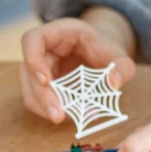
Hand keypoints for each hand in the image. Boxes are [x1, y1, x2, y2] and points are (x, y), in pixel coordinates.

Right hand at [20, 16, 135, 122]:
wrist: (102, 54)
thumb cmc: (107, 50)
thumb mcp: (120, 55)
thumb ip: (122, 67)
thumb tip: (114, 83)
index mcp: (59, 32)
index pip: (33, 39)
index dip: (33, 59)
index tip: (46, 81)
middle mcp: (44, 49)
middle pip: (28, 71)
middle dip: (42, 96)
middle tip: (58, 117)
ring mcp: (40, 67)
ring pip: (29, 89)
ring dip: (44, 107)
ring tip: (70, 119)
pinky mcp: (42, 84)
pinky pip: (37, 100)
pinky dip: (50, 110)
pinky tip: (71, 116)